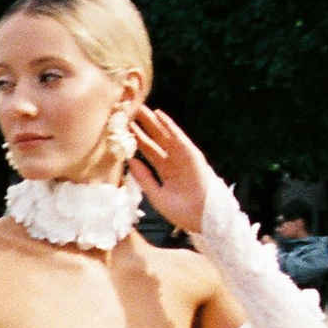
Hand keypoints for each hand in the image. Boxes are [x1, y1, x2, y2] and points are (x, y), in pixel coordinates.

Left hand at [123, 104, 211, 237]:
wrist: (203, 218)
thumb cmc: (182, 212)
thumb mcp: (156, 195)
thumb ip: (144, 179)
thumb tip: (131, 162)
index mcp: (166, 172)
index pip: (149, 152)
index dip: (138, 140)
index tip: (124, 129)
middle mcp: (174, 162)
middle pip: (156, 140)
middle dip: (144, 127)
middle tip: (131, 112)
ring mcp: (183, 158)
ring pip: (166, 136)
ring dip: (155, 122)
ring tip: (141, 109)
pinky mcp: (192, 155)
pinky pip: (179, 138)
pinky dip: (170, 126)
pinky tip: (160, 116)